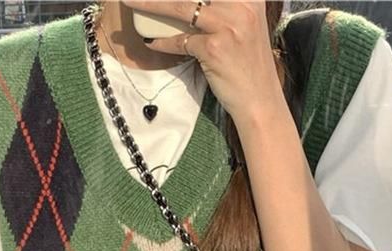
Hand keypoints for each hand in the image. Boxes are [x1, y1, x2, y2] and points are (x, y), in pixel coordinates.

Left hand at [121, 0, 281, 122]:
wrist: (260, 100)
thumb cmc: (250, 66)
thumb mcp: (246, 26)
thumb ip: (228, 7)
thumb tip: (194, 2)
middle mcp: (241, 6)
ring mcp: (227, 26)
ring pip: (180, 7)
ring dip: (150, 5)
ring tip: (131, 2)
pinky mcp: (214, 48)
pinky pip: (180, 40)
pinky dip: (163, 42)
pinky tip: (152, 43)